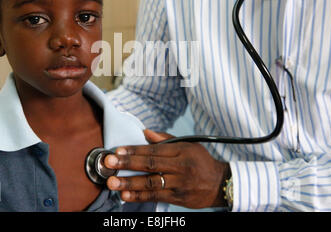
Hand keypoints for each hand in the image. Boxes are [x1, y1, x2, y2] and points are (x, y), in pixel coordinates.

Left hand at [104, 129, 230, 208]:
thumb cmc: (201, 162)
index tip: (118, 151)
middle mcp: (180, 167)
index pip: (154, 150)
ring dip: (130, 183)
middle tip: (109, 163)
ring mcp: (179, 184)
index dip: (134, 150)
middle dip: (127, 164)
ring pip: (151, 183)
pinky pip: (156, 197)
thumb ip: (166, 139)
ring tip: (113, 182)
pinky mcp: (178, 198)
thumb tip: (145, 132)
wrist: (220, 184)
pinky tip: (126, 195)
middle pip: (150, 165)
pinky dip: (139, 197)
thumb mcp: (189, 144)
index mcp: (181, 151)